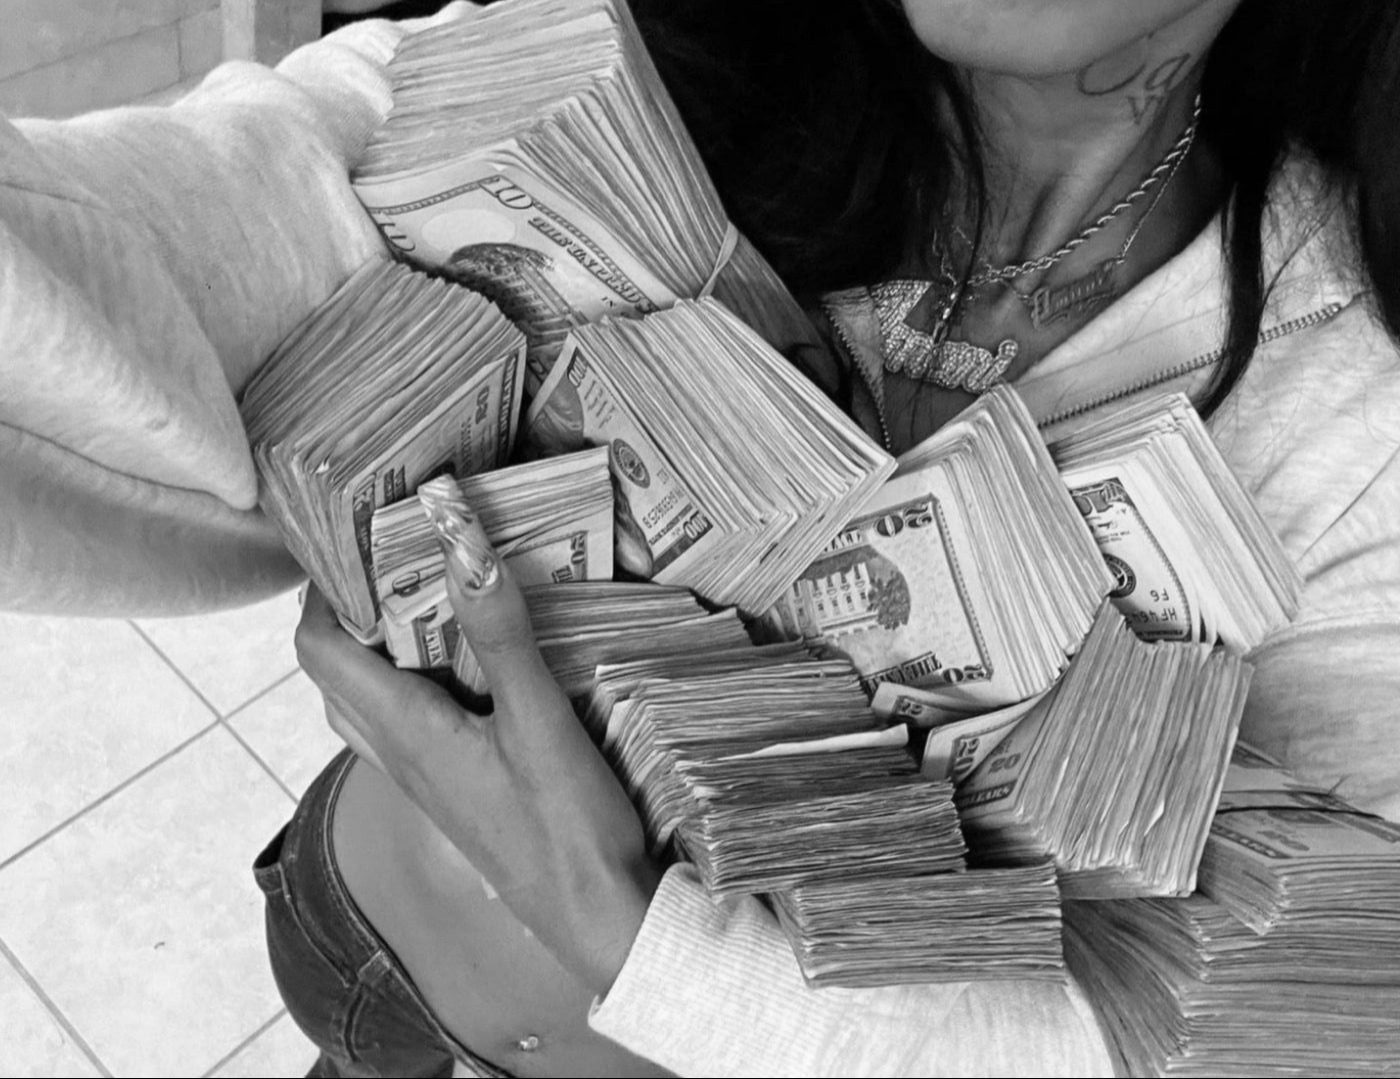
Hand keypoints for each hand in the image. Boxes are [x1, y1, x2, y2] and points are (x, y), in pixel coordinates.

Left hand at [294, 484, 660, 993]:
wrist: (593, 912)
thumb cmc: (564, 822)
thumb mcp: (538, 715)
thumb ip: (499, 628)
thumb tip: (458, 537)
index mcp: (405, 730)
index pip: (321, 651)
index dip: (320, 594)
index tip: (353, 540)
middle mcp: (397, 754)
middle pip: (333, 675)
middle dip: (346, 613)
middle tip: (393, 560)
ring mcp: (421, 778)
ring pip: (363, 704)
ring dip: (374, 651)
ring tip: (421, 603)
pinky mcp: (450, 791)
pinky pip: (401, 727)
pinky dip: (408, 684)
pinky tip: (461, 668)